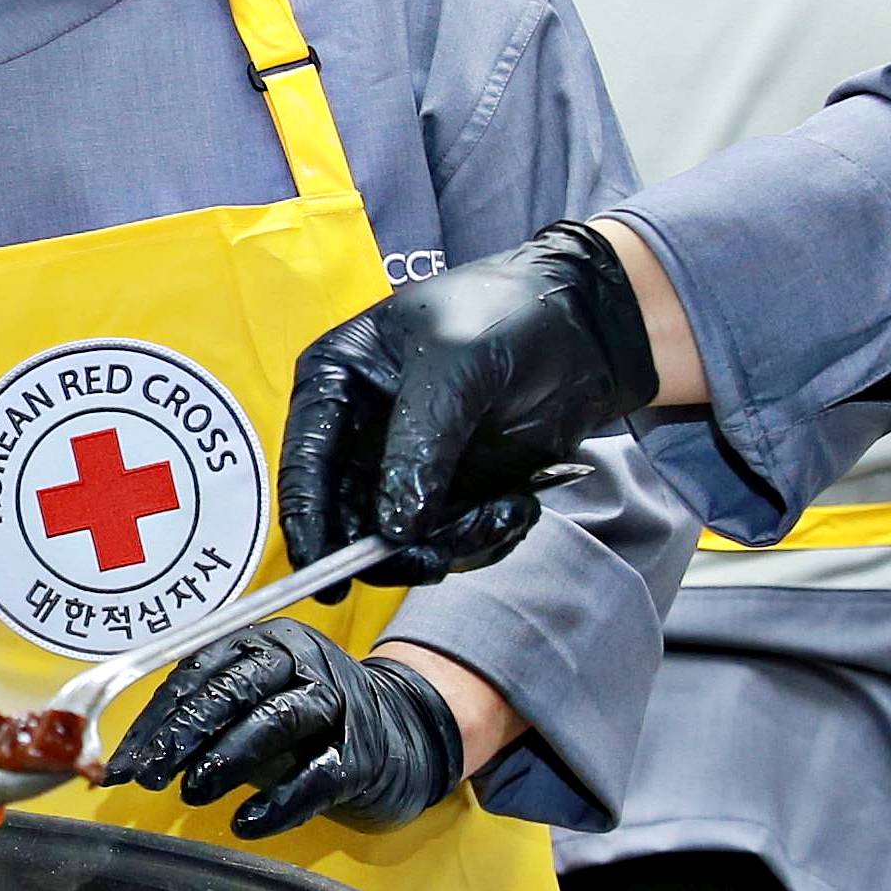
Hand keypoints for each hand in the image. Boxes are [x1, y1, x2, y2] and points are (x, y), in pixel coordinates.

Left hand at [96, 621, 463, 838]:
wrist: (398, 730)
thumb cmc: (300, 719)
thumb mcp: (249, 704)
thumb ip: (199, 721)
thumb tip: (133, 760)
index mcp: (260, 642)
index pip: (197, 674)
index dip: (157, 719)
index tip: (123, 762)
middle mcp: (298, 661)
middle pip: (235, 689)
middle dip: (185, 733)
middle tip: (149, 774)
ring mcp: (334, 702)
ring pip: (276, 720)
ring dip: (228, 758)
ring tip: (191, 793)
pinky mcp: (360, 752)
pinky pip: (316, 776)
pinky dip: (279, 803)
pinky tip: (246, 824)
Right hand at [279, 221, 659, 584]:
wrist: (585, 327)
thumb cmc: (507, 314)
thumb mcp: (455, 367)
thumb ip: (420, 446)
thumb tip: (394, 527)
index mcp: (337, 381)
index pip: (306, 462)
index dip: (309, 522)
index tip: (326, 576)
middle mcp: (361, 431)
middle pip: (348, 517)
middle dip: (392, 547)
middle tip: (433, 559)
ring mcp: (406, 467)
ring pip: (401, 540)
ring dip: (451, 543)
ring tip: (503, 512)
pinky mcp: (451, 492)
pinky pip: (450, 542)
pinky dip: (483, 537)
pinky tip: (516, 505)